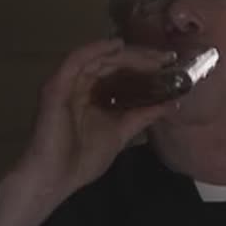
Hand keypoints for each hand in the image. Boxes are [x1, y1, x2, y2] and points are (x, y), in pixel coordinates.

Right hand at [0, 39, 179, 225]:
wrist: (55, 179)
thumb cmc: (81, 160)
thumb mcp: (120, 133)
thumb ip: (142, 116)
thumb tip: (170, 104)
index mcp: (91, 95)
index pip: (117, 71)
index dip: (142, 65)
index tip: (168, 64)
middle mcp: (77, 85)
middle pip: (110, 62)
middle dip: (139, 57)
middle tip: (165, 57)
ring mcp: (65, 84)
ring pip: (97, 58)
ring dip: (125, 54)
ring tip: (151, 55)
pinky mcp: (56, 87)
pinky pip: (76, 61)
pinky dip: (96, 50)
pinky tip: (117, 46)